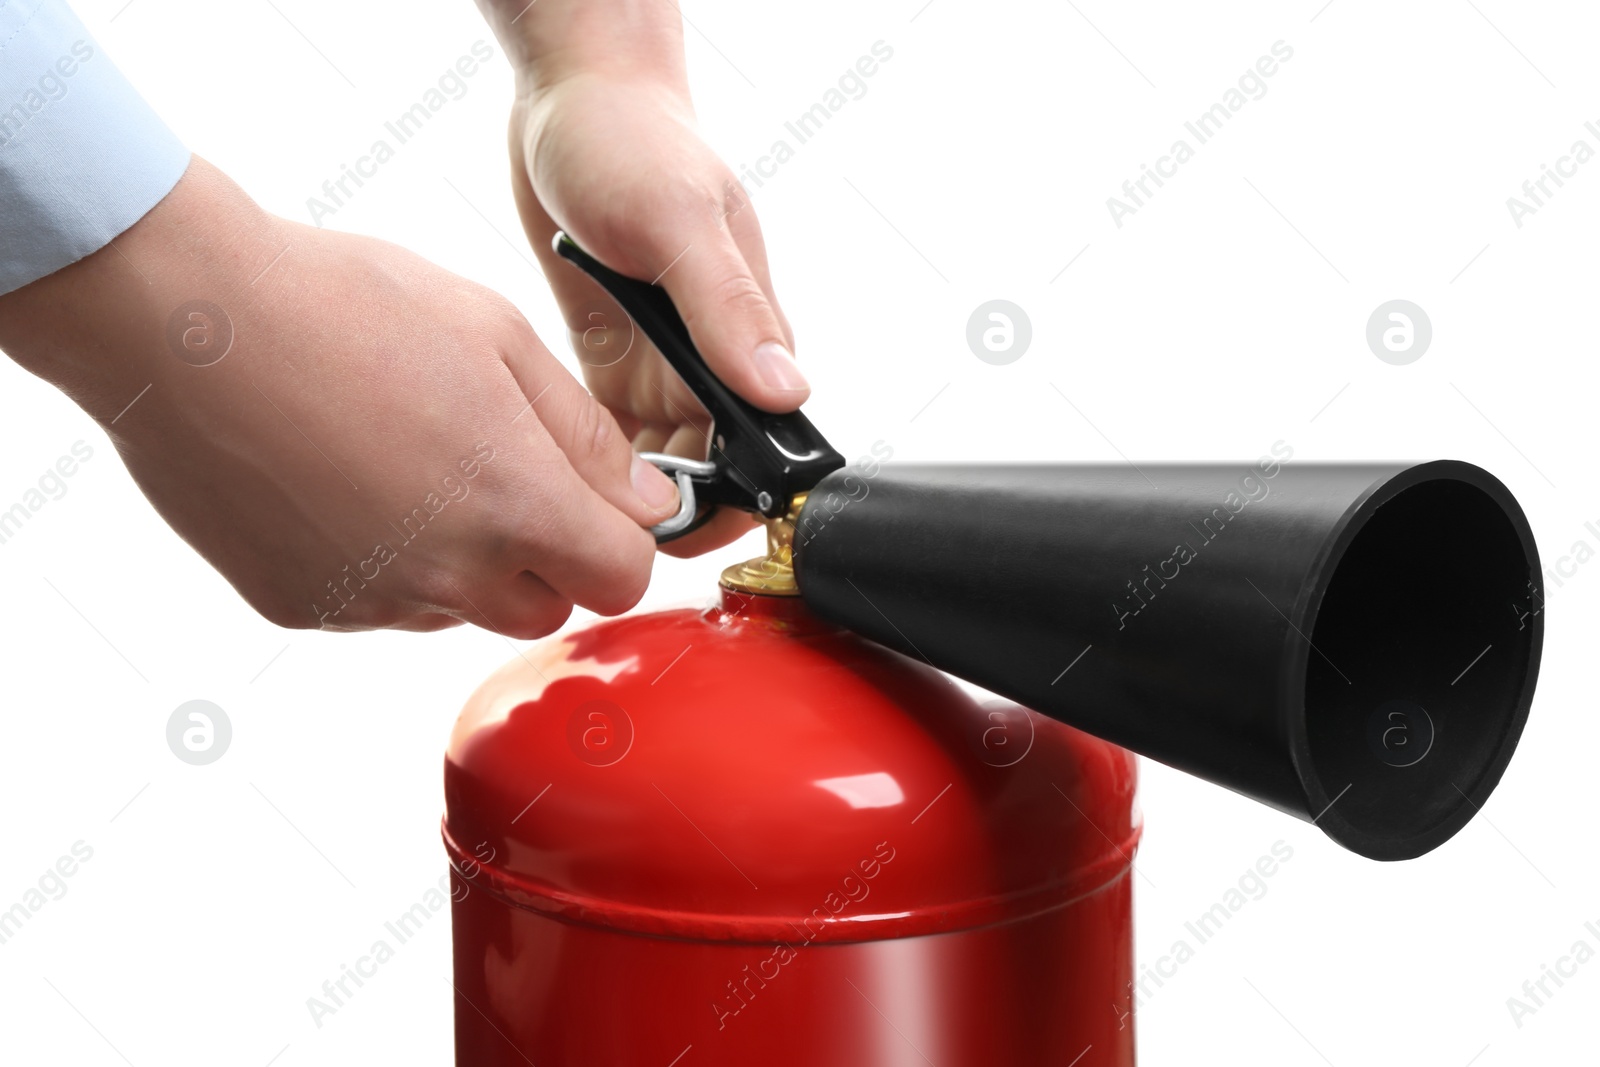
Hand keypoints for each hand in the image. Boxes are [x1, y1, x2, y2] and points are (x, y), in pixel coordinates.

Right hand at [0, 158, 680, 635]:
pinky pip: (380, 607)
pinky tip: (346, 485)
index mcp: (514, 502)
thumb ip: (587, 436)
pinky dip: (384, 564)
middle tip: (498, 471)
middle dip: (546, 557)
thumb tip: (649, 505)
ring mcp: (370, 598)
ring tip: (409, 462)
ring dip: (463, 563)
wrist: (185, 318)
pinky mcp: (303, 607)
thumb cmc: (346, 305)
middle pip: (546, 608)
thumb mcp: (498, 339)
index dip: (620, 541)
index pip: (622, 579)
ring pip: (461, 611)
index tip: (597, 503)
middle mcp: (448, 572)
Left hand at [477, 0, 809, 553]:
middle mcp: (715, 355)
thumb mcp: (681, 221)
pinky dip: (593, 462)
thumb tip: (785, 391)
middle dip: (672, 512)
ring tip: (574, 515)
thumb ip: (729, 307)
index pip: (764, 444)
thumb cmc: (637, 142)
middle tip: (609, 539)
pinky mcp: (618, 354)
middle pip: (712, 467)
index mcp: (751, 329)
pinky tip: (556, 475)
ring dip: (628, 493)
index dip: (735, 501)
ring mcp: (666, 358)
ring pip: (662, 461)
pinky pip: (614, 434)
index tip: (686, 536)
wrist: (573, 99)